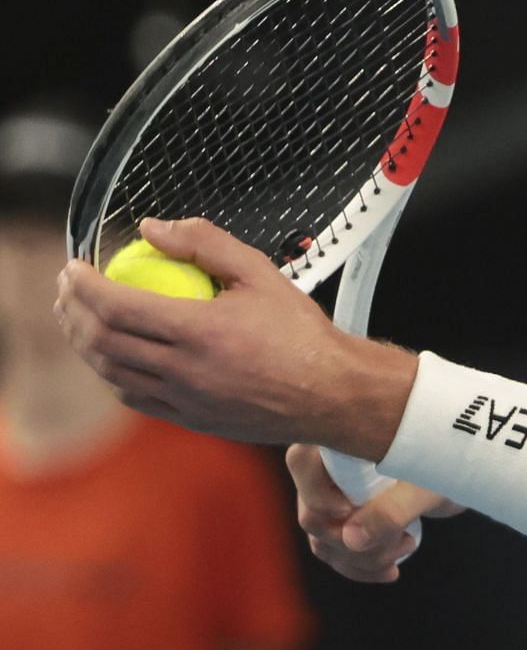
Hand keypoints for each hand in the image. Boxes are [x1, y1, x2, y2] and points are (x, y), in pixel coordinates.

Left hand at [55, 217, 409, 451]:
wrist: (332, 393)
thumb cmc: (303, 335)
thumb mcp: (263, 273)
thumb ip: (206, 242)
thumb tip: (154, 229)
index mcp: (201, 332)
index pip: (118, 305)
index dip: (85, 284)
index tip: (75, 267)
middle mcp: (186, 371)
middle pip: (104, 341)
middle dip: (74, 312)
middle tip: (70, 290)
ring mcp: (186, 401)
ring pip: (113, 373)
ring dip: (88, 344)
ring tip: (84, 320)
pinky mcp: (192, 420)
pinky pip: (137, 398)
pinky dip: (116, 374)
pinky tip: (120, 357)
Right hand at [288, 443, 463, 582]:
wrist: (459, 469)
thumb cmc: (444, 464)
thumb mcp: (426, 487)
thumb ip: (393, 509)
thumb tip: (351, 539)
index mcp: (343, 437)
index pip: (302, 461)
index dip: (318, 493)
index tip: (349, 511)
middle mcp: (328, 464)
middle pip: (313, 515)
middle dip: (354, 542)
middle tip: (402, 540)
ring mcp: (331, 494)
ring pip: (324, 542)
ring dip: (362, 558)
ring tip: (406, 545)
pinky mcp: (344, 519)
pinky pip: (335, 553)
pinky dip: (360, 567)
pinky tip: (390, 570)